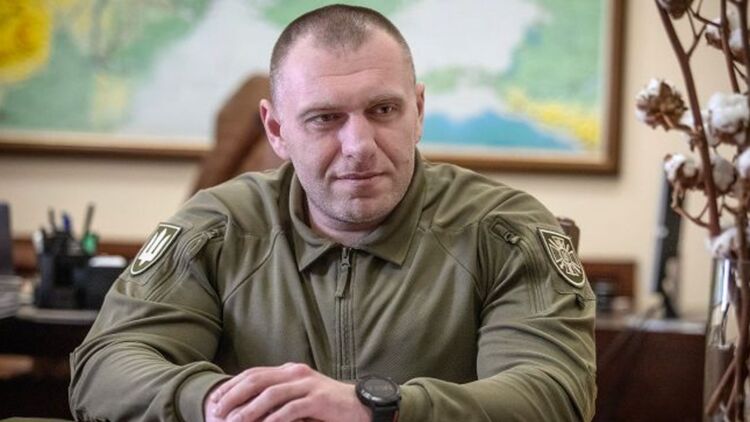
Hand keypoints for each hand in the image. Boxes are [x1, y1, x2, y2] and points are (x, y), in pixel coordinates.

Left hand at [204, 363, 371, 421]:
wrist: (361, 406)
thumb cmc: (327, 406)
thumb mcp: (300, 397)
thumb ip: (279, 397)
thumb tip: (248, 408)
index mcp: (289, 371)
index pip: (253, 374)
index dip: (231, 386)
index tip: (214, 402)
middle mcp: (296, 373)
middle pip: (257, 380)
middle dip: (234, 396)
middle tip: (218, 412)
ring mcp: (308, 385)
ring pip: (271, 394)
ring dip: (250, 410)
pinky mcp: (319, 400)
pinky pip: (291, 409)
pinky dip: (274, 419)